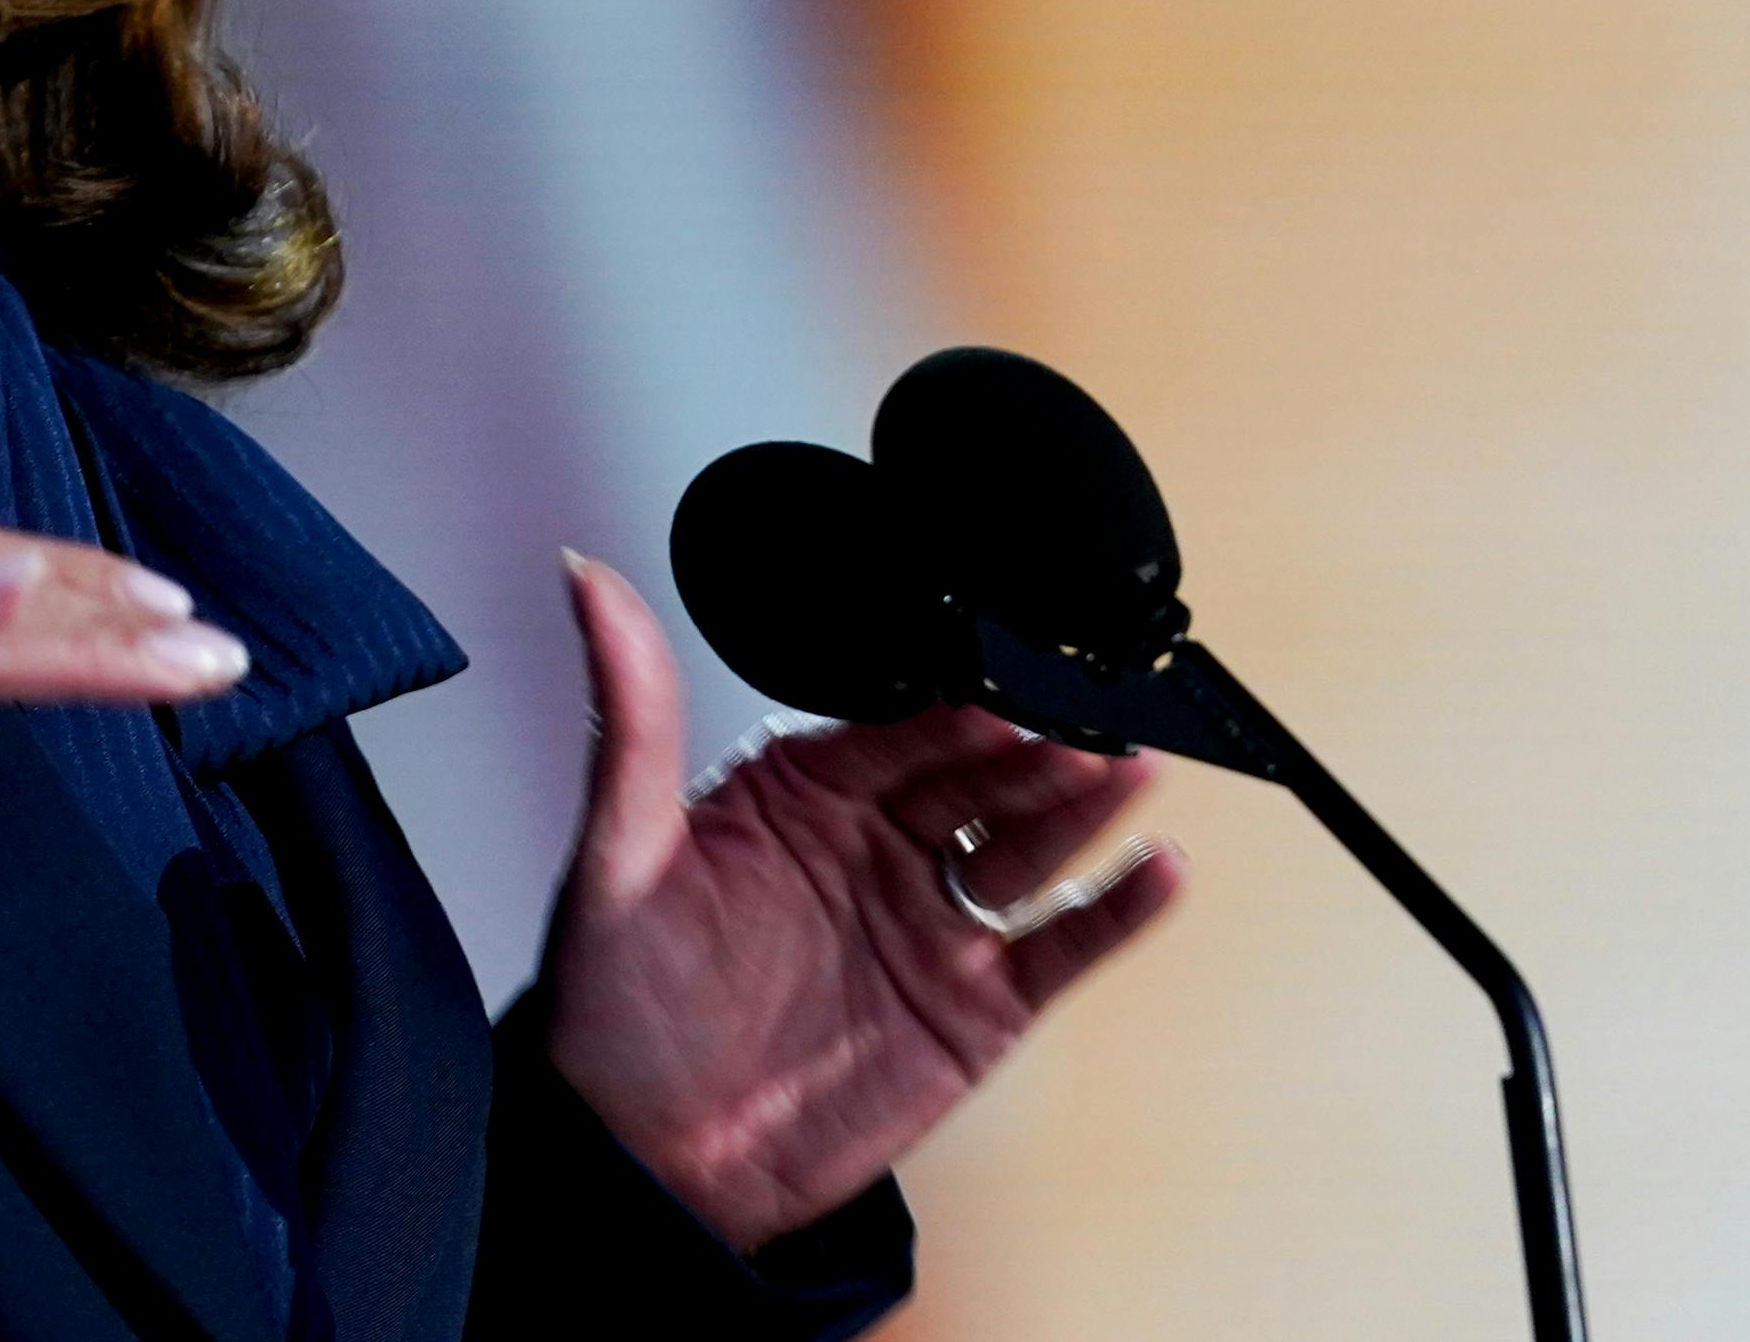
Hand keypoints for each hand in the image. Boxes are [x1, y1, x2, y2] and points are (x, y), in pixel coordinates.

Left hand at [539, 551, 1182, 1249]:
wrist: (647, 1164)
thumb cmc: (614, 1007)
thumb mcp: (617, 850)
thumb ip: (631, 715)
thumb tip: (591, 583)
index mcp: (800, 790)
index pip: (893, 730)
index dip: (948, 711)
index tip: (992, 690)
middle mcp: (876, 843)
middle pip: (977, 781)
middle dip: (1035, 752)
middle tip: (1087, 726)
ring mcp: (932, 923)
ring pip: (1028, 850)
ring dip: (1087, 808)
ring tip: (1133, 773)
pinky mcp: (976, 1007)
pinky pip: (1059, 947)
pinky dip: (1114, 912)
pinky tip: (1158, 870)